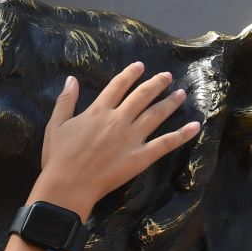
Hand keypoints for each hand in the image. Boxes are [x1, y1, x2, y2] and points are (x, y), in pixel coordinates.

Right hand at [33, 62, 201, 216]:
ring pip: (156, 114)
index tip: (140, 66)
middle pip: (142, 96)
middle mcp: (119, 119)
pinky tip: (195, 126)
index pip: (118, 86)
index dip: (130, 74)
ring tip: (181, 93)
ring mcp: (132, 137)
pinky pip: (166, 143)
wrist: (68, 184)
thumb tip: (72, 79)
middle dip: (156, 84)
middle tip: (167, 76)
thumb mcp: (56, 125)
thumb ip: (66, 101)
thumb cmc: (59, 157)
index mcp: (98, 111)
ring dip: (170, 102)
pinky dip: (182, 134)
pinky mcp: (141, 157)